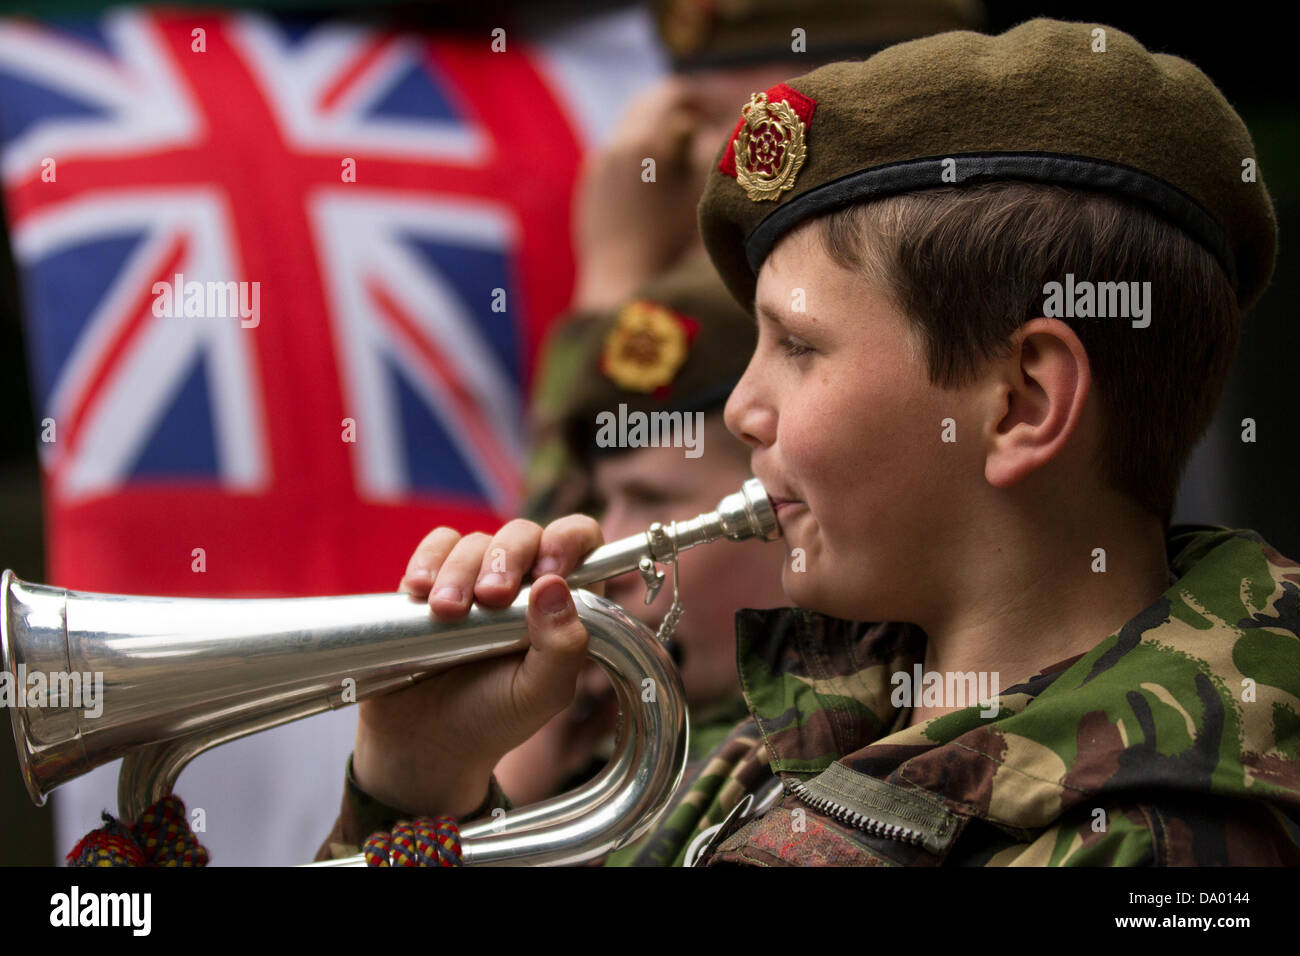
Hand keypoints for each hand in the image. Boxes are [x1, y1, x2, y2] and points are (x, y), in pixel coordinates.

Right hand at [352, 515, 603, 817]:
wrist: (424, 741)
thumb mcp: (540, 693)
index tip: (548, 570)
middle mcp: (523, 583)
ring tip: (446, 612)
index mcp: (562, 605)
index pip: (581, 543)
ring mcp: (476, 578)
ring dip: (461, 570)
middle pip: (524, 534)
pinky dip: (428, 562)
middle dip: (507, 558)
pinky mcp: (434, 580)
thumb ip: (563, 647)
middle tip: (489, 597)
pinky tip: (420, 592)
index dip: (569, 542)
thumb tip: (555, 586)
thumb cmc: (494, 718)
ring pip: (476, 541)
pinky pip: (436, 547)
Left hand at [571, 77, 709, 310]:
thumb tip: (720, 125)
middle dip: (671, 108)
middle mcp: (618, 145)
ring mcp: (600, 163)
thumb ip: (712, 147)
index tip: (712, 109)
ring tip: (676, 154)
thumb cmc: (671, 235)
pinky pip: (616, 154)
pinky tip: (652, 180)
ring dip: (653, 132)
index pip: (671, 95)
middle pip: (645, 107)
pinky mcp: (590, 183)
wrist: (623, 275)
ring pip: (629, 130)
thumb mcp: (703, 187)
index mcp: (647, 140)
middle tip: (697, 121)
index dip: (696, 97)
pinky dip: (636, 155)